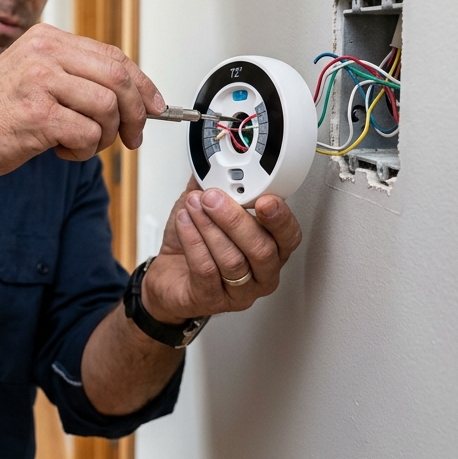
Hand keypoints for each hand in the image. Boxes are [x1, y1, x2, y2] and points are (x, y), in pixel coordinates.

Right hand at [0, 23, 164, 178]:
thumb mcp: (32, 75)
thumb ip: (74, 76)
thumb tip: (130, 95)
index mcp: (46, 39)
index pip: (113, 55)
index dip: (141, 84)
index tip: (154, 106)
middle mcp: (44, 53)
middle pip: (119, 77)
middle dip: (136, 113)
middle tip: (133, 137)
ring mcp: (40, 82)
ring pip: (107, 107)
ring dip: (105, 136)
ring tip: (82, 143)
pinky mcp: (37, 115)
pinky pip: (88, 134)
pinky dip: (84, 150)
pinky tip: (62, 150)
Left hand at [140, 177, 301, 322]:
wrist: (168, 275)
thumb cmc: (194, 244)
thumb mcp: (208, 207)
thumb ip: (217, 183)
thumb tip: (214, 158)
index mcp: (272, 247)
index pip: (288, 235)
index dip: (280, 217)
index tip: (266, 199)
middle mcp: (262, 272)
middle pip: (262, 249)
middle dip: (235, 219)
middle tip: (214, 197)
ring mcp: (240, 291)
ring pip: (233, 260)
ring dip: (210, 227)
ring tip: (194, 206)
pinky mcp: (212, 300)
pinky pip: (206, 270)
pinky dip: (193, 241)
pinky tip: (185, 223)